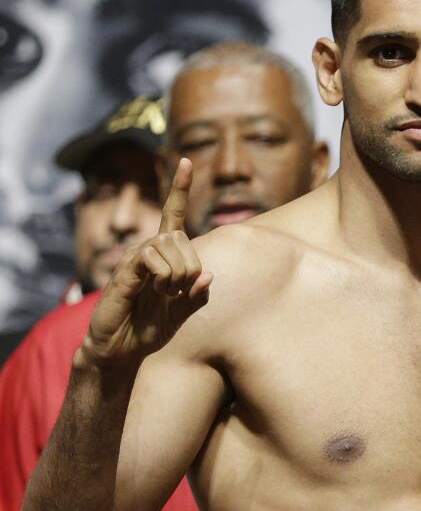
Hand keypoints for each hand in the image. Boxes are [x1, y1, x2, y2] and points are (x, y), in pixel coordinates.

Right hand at [80, 159, 212, 369]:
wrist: (121, 350)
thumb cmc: (148, 329)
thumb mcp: (182, 313)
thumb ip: (197, 294)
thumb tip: (209, 275)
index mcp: (163, 256)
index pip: (173, 216)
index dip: (179, 188)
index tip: (185, 160)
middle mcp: (147, 251)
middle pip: (182, 238)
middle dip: (190, 267)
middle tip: (177, 293)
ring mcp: (134, 259)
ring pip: (170, 246)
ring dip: (178, 275)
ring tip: (165, 296)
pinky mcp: (124, 271)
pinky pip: (151, 258)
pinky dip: (164, 277)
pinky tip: (156, 293)